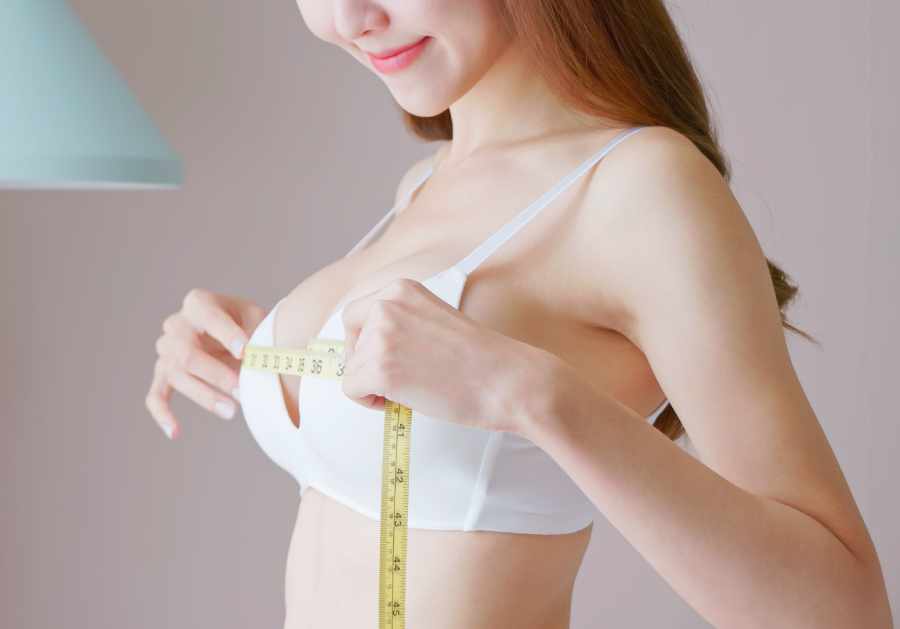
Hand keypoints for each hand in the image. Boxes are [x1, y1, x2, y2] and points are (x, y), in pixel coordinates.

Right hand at [146, 289, 264, 438]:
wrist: (235, 334)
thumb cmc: (247, 324)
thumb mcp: (256, 319)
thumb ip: (254, 334)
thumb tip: (258, 360)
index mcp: (198, 303)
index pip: (210, 317)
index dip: (227, 334)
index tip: (246, 351)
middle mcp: (176, 325)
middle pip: (188, 353)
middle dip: (216, 374)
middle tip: (243, 390)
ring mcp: (166, 350)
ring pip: (177, 377)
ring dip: (204, 396)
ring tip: (233, 411)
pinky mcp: (163, 374)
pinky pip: (156, 395)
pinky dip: (162, 414)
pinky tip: (176, 432)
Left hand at [338, 278, 552, 433]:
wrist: (506, 381)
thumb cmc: (480, 359)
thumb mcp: (433, 319)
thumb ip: (401, 322)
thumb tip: (367, 346)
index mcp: (401, 289)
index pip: (357, 313)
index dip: (364, 341)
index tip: (382, 356)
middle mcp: (386, 305)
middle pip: (348, 338)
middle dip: (362, 360)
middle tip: (392, 377)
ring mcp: (381, 336)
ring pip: (351, 367)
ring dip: (373, 384)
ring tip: (412, 388)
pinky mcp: (379, 369)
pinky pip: (351, 390)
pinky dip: (369, 402)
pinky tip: (401, 401)